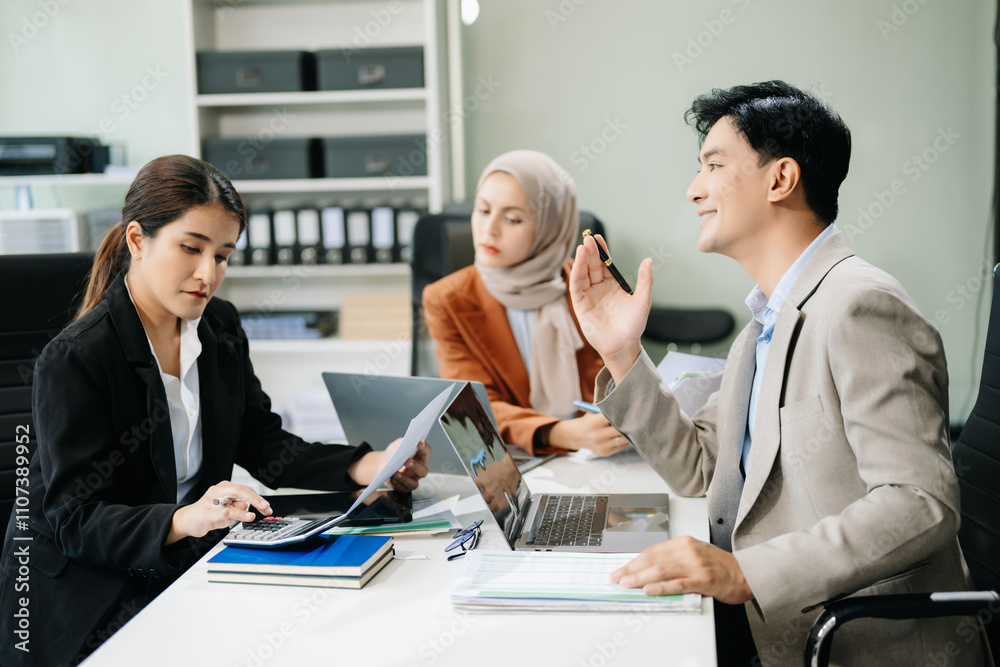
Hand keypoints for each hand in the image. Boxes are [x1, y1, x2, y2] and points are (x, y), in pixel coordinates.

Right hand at [166, 482, 271, 544]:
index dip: (258, 499)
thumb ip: (238, 508)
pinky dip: (222, 512)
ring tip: (251, 516)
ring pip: (229, 503)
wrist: (189, 520)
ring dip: (241, 511)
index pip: (246, 490)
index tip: (267, 507)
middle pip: (240, 491)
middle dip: (254, 499)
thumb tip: (246, 506)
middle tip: (265, 507)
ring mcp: (210, 501)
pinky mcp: (204, 512)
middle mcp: (218, 491)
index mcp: (226, 488)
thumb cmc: (210, 513)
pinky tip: (226, 512)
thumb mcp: (228, 511)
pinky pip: (216, 512)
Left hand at [348, 439, 430, 491]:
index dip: (424, 447)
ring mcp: (412, 480)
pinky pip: (402, 489)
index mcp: (420, 457)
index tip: (420, 442)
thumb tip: (408, 442)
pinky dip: (396, 484)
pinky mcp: (404, 487)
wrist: (383, 462)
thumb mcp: (398, 444)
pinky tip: (390, 479)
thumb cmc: (394, 453)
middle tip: (407, 461)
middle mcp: (419, 470)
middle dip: (416, 466)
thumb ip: (403, 442)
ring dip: (404, 479)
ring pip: (414, 484)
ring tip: (395, 473)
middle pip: (423, 471)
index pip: (426, 452)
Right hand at [547, 412, 630, 456]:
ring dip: (628, 434)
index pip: (613, 417)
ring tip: (630, 427)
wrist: (578, 436)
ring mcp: (601, 446)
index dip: (622, 413)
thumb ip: (604, 406)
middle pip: (620, 430)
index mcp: (594, 422)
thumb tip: (622, 395)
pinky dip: (624, 441)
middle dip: (627, 424)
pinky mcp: (605, 453)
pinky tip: (622, 435)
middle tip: (635, 419)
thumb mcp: (593, 411)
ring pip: (623, 440)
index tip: (630, 410)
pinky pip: (621, 447)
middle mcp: (597, 435)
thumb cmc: (589, 420)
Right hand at [569, 234, 652, 382]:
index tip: (598, 238)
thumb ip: (645, 280)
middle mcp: (599, 288)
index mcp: (613, 285)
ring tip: (583, 247)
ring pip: (583, 274)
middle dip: (590, 252)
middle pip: (593, 266)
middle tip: (588, 239)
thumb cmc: (633, 325)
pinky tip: (577, 264)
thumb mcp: (643, 300)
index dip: (602, 251)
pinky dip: (576, 274)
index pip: (605, 264)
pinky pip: (576, 287)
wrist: (623, 346)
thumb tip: (648, 260)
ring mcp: (589, 296)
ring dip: (582, 260)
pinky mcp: (580, 305)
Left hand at [610, 536, 753, 604]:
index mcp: (684, 542)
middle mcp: (687, 550)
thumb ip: (674, 558)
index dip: (634, 561)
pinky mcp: (703, 580)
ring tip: (627, 583)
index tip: (621, 569)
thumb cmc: (720, 566)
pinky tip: (649, 590)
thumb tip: (648, 570)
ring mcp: (695, 565)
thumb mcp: (695, 554)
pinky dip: (661, 587)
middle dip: (631, 569)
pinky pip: (678, 583)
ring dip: (640, 577)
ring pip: (661, 570)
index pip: (652, 551)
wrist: (746, 573)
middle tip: (616, 577)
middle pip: (653, 559)